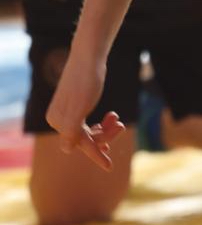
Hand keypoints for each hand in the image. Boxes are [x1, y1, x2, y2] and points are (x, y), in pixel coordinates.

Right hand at [45, 54, 122, 169]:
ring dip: (106, 129)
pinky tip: (113, 116)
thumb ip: (73, 129)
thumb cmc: (86, 81)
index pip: (80, 144)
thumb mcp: (81, 107)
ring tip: (119, 121)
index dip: (96, 155)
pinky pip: (89, 123)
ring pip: (89, 131)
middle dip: (104, 136)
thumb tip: (66, 150)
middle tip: (122, 126)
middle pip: (85, 138)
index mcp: (57, 121)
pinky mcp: (77, 108)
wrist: (89, 57)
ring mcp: (67, 114)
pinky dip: (102, 122)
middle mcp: (58, 119)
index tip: (110, 167)